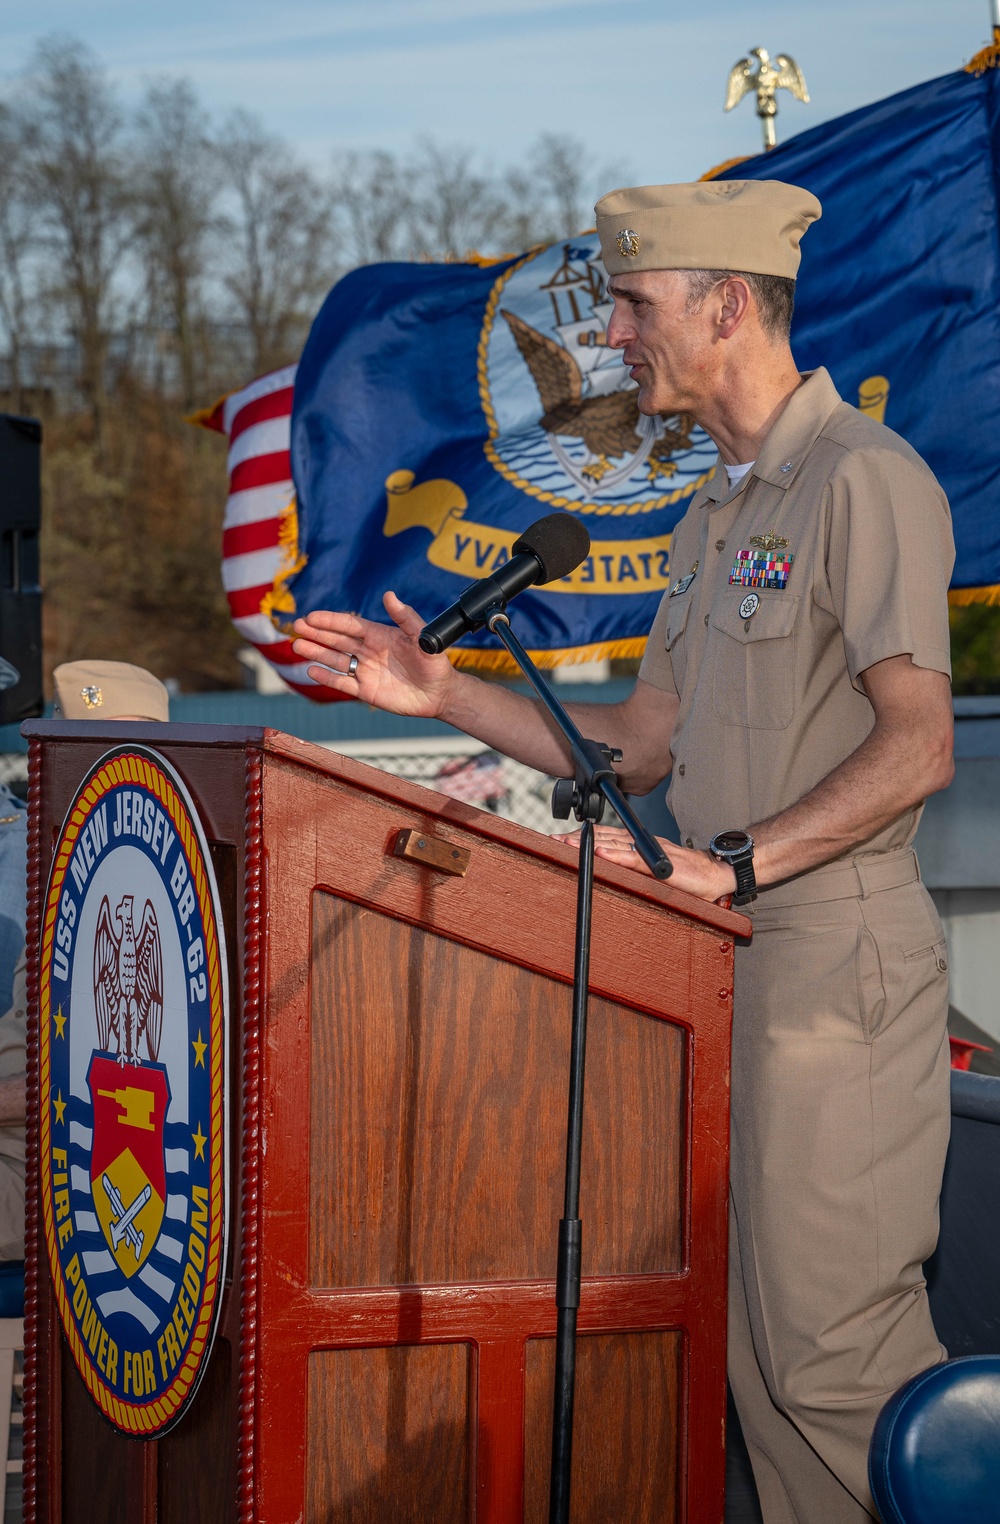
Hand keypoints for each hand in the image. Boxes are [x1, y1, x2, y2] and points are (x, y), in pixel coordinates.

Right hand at [292, 592, 457, 717]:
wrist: (440, 693)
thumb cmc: (434, 662)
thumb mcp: (422, 637)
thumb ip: (406, 617)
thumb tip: (389, 595)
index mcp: (379, 635)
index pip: (349, 625)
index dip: (330, 621)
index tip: (312, 617)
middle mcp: (368, 651)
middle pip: (337, 640)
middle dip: (316, 633)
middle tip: (296, 626)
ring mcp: (365, 671)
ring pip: (335, 660)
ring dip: (316, 653)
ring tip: (297, 646)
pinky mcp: (366, 691)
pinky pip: (342, 683)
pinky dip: (327, 678)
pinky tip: (312, 670)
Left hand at [561, 826, 736, 902]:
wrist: (716, 874)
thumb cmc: (689, 877)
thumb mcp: (656, 873)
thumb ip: (637, 870)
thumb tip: (613, 875)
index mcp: (640, 845)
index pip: (608, 837)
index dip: (586, 837)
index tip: (564, 840)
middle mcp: (642, 844)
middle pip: (605, 838)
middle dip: (579, 839)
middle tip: (555, 841)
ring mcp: (650, 852)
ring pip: (615, 844)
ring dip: (590, 844)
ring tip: (568, 844)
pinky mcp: (659, 865)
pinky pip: (633, 859)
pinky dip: (615, 855)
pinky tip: (599, 853)